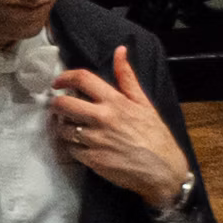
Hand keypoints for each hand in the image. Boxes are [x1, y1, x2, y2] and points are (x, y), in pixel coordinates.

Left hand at [52, 51, 191, 208]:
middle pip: (63, 104)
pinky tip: (82, 146)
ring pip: (63, 128)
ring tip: (74, 128)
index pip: (82, 79)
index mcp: (115, 102)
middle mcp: (103, 118)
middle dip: (57, 105)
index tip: (57, 82)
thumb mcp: (145, 104)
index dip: (64, 77)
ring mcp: (96, 140)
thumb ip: (127, 77)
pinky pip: (70, 149)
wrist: (165, 172)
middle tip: (62, 108)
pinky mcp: (93, 160)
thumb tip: (120, 50)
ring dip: (64, 127)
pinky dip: (72, 147)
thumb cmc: (156, 137)